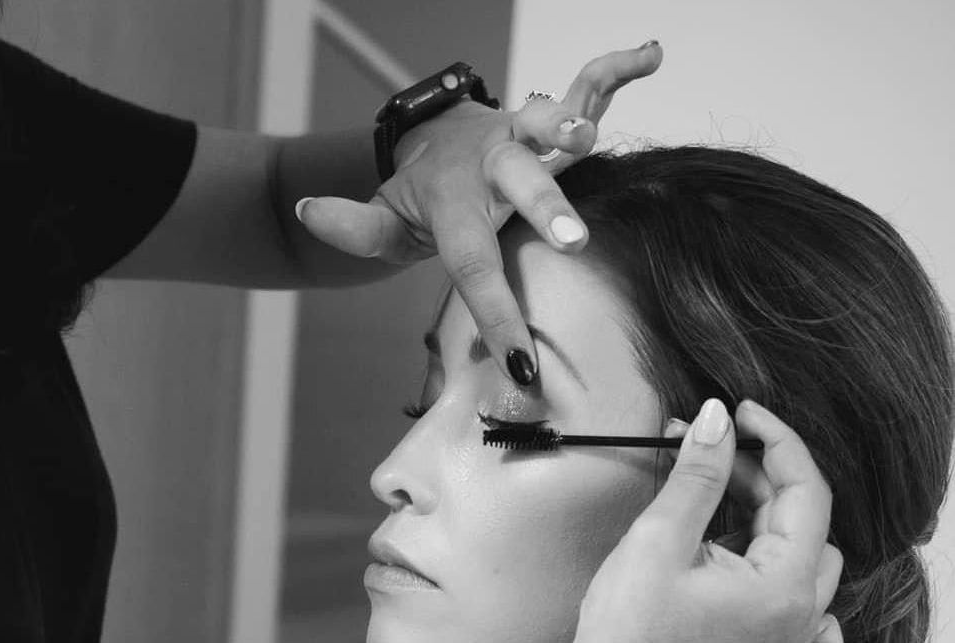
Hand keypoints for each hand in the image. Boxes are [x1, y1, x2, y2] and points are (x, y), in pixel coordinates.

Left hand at [295, 42, 661, 383]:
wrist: (439, 143)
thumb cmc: (422, 199)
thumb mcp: (384, 222)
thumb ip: (351, 226)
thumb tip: (304, 211)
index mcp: (452, 200)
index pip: (471, 263)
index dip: (496, 313)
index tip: (521, 362)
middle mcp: (491, 164)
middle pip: (516, 182)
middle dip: (544, 206)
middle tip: (571, 239)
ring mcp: (521, 135)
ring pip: (546, 123)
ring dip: (569, 124)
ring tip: (586, 130)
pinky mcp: (548, 118)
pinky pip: (586, 83)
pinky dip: (616, 68)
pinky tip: (649, 54)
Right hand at [573, 399, 844, 642]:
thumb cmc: (629, 635)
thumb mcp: (658, 542)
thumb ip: (696, 477)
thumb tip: (716, 420)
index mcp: (784, 587)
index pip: (807, 490)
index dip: (776, 439)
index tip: (741, 412)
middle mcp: (799, 613)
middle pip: (803, 519)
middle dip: (758, 473)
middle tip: (707, 447)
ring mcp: (786, 633)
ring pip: (797, 552)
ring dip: (760, 512)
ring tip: (708, 490)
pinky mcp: (764, 640)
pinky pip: (788, 588)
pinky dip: (762, 553)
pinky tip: (726, 544)